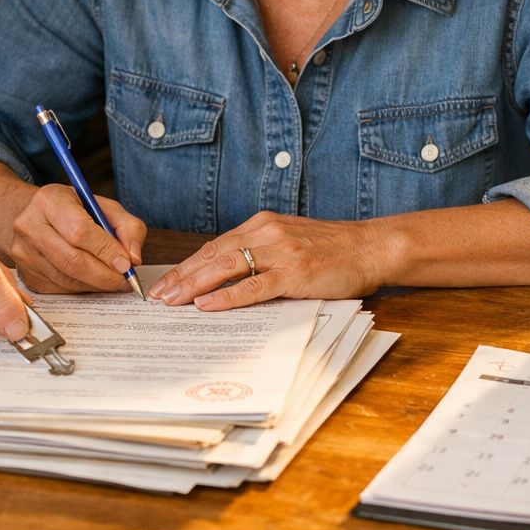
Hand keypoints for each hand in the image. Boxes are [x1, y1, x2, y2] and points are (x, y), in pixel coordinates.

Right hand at [6, 183, 145, 293]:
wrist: (36, 217)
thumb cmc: (75, 211)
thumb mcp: (105, 207)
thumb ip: (128, 227)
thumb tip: (133, 258)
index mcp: (50, 200)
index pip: (80, 230)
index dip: (106, 250)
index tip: (127, 264)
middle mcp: (30, 225)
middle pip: (72, 260)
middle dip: (105, 275)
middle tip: (125, 280)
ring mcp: (23, 253)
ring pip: (67, 279)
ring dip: (96, 284)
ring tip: (114, 280)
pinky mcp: (25, 275)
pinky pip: (60, 289)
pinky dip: (83, 288)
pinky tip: (93, 280)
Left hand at [148, 211, 386, 310]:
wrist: (371, 247)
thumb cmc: (334, 249)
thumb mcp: (291, 241)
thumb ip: (262, 254)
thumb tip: (227, 278)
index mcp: (263, 225)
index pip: (216, 245)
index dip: (188, 264)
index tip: (167, 281)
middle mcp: (267, 233)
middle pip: (214, 254)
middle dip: (182, 275)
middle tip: (158, 295)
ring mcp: (281, 252)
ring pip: (227, 266)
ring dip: (195, 284)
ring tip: (173, 301)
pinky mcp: (295, 272)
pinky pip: (253, 286)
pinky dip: (227, 296)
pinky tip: (206, 305)